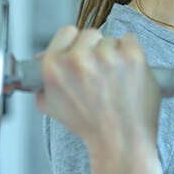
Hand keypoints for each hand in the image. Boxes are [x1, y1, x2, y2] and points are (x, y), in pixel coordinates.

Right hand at [36, 26, 161, 155]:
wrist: (120, 140)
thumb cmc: (90, 125)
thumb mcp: (52, 105)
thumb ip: (43, 79)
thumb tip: (41, 57)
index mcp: (54, 67)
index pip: (67, 32)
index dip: (76, 43)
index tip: (84, 53)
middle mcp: (78, 60)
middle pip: (91, 34)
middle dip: (97, 49)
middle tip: (102, 72)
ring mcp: (107, 57)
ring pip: (112, 40)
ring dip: (115, 55)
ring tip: (116, 80)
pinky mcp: (132, 56)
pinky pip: (130, 40)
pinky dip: (132, 53)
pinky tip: (129, 73)